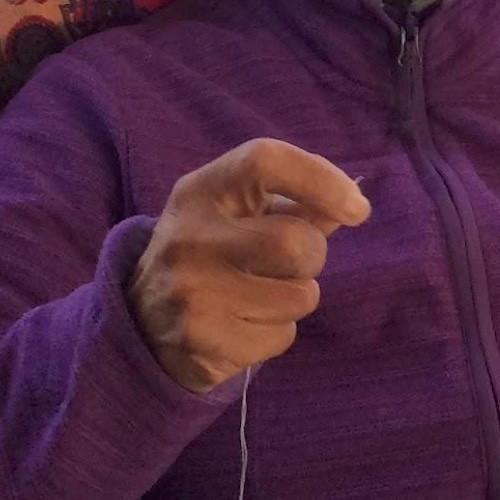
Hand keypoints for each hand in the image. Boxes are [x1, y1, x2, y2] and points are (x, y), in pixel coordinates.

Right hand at [125, 139, 372, 394]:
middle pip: (298, 242)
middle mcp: (189, 236)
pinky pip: (281, 336)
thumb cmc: (213, 254)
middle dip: (311, 257)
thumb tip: (350, 205)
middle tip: (284, 265)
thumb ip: (294, 205)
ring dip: (295, 298)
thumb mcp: (237, 215)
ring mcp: (191, 290)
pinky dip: (275, 334)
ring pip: (300, 296)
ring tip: (256, 295)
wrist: (142, 322)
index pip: (264, 161)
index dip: (321, 178)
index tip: (357, 209)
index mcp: (200, 192)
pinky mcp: (201, 339)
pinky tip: (240, 325)